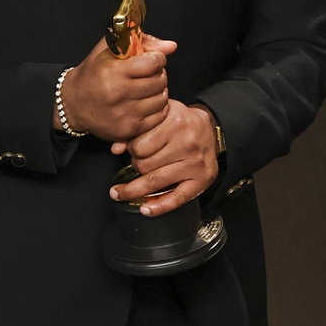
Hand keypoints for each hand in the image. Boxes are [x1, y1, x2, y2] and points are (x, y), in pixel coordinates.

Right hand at [55, 34, 176, 141]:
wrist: (73, 104)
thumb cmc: (93, 73)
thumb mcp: (110, 50)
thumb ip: (141, 41)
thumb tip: (171, 46)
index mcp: (113, 71)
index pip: (154, 62)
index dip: (157, 58)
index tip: (152, 59)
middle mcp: (118, 94)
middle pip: (160, 80)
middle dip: (158, 74)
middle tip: (148, 75)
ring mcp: (123, 114)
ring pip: (162, 99)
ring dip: (159, 91)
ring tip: (146, 88)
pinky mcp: (128, 130)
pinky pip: (159, 116)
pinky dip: (157, 108)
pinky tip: (145, 102)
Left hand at [109, 100, 219, 216]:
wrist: (209, 128)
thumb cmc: (181, 122)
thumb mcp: (160, 116)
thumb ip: (137, 130)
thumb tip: (116, 149)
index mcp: (175, 122)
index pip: (138, 146)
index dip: (131, 150)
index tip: (132, 151)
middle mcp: (187, 142)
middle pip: (144, 165)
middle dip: (135, 167)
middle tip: (137, 164)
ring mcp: (195, 162)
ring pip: (154, 181)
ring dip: (136, 189)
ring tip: (124, 192)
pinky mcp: (203, 178)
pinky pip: (177, 198)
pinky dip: (159, 207)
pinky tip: (146, 209)